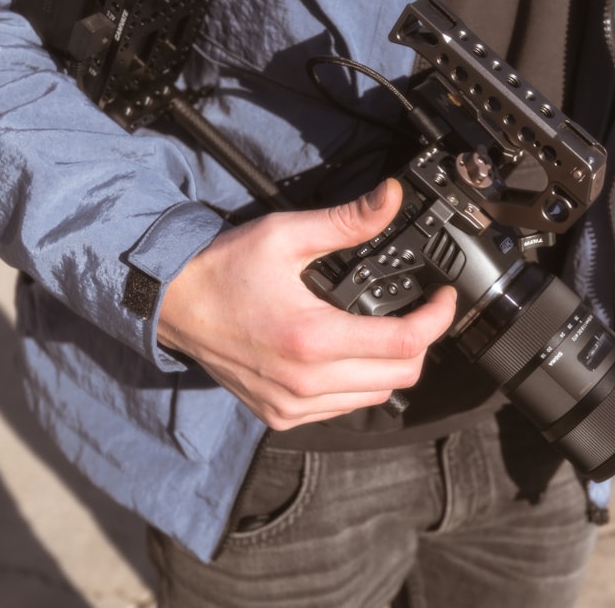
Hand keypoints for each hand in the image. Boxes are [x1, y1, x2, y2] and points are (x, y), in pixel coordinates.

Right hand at [157, 179, 456, 429]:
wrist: (171, 306)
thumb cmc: (222, 270)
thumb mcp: (285, 235)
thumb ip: (346, 221)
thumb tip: (391, 199)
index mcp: (313, 338)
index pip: (404, 344)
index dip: (436, 320)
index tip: (442, 300)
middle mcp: (305, 382)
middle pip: (399, 377)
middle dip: (420, 343)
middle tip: (418, 313)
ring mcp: (292, 405)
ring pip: (374, 397)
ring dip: (390, 366)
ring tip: (384, 331)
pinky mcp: (280, 415)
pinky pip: (341, 409)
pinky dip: (357, 385)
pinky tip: (346, 356)